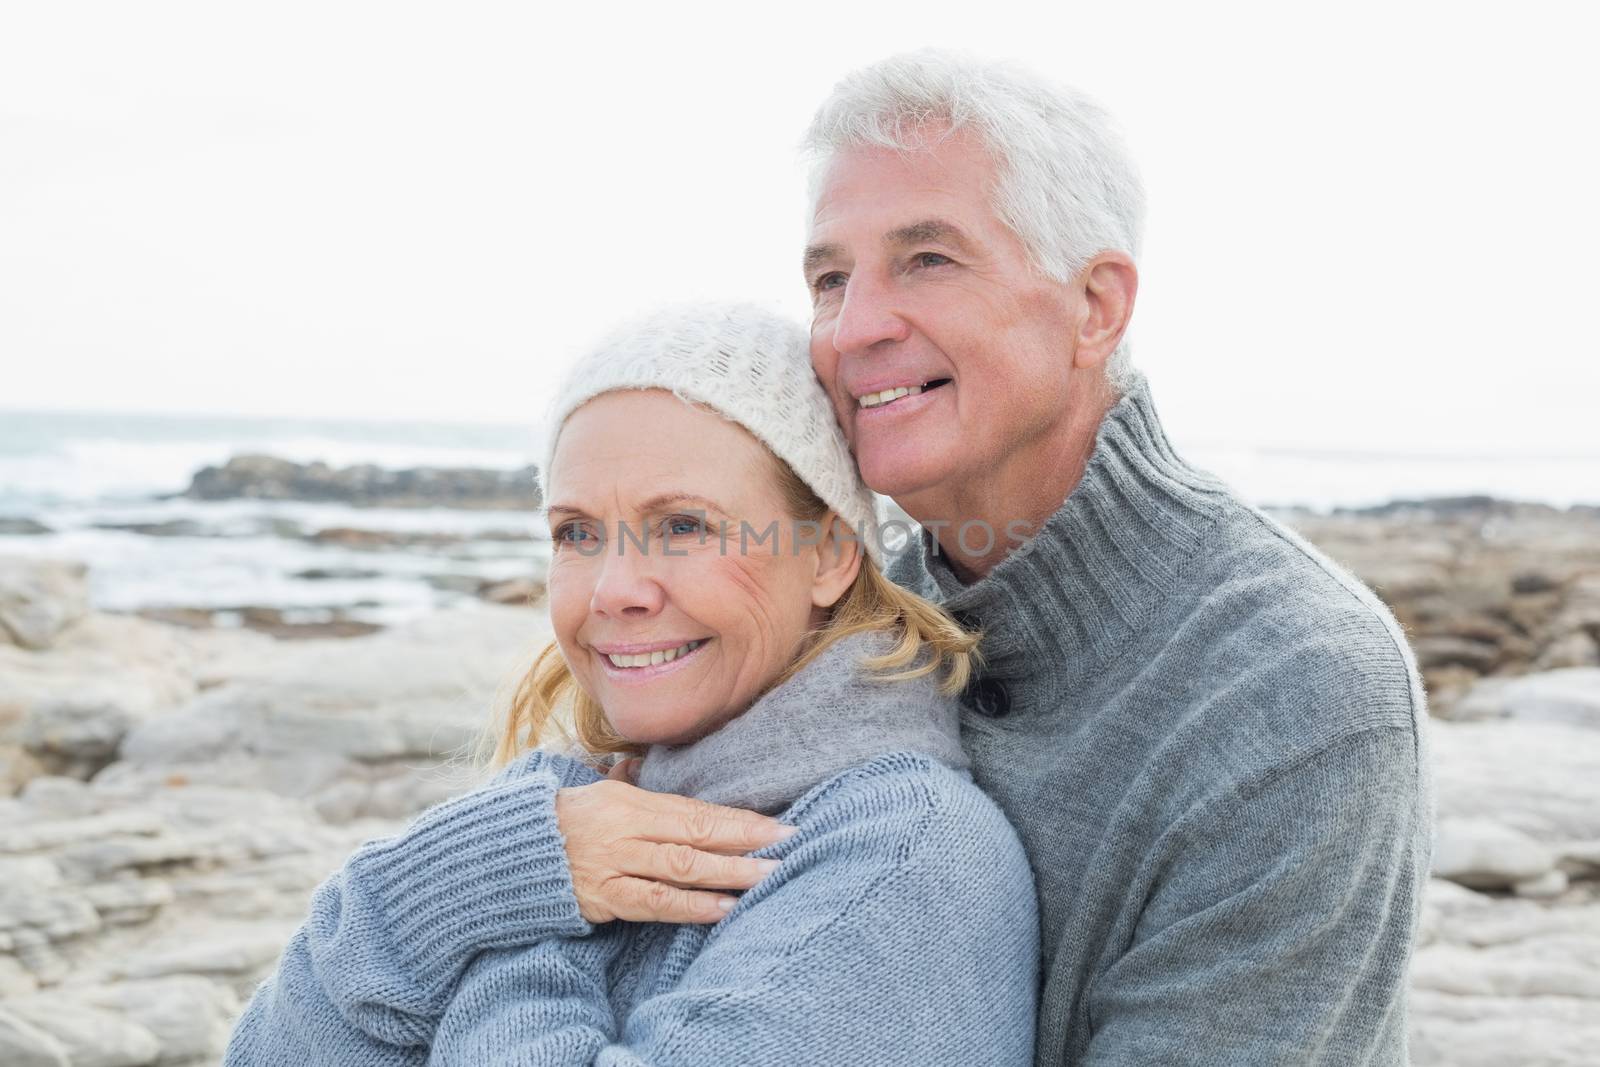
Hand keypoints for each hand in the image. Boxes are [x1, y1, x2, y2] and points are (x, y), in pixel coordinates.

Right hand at [556, 767, 794, 924]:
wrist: (508, 853)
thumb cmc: (562, 821)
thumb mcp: (598, 791)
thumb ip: (634, 785)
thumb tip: (646, 764)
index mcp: (630, 801)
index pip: (694, 810)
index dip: (737, 819)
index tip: (776, 826)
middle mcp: (626, 830)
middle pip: (695, 835)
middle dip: (745, 842)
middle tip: (788, 846)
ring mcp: (615, 864)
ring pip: (680, 868)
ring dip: (728, 874)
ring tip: (766, 878)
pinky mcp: (604, 898)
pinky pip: (653, 903)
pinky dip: (691, 907)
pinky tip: (722, 909)